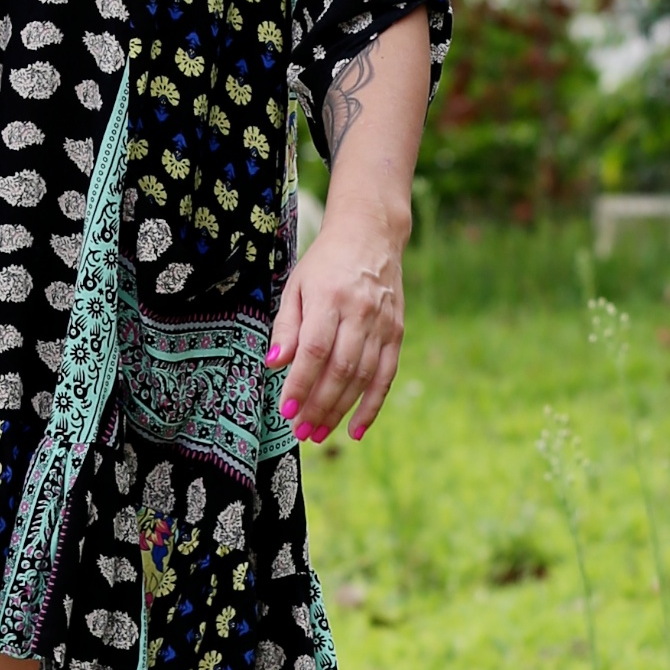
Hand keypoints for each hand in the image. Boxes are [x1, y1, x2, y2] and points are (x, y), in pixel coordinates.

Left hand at [267, 215, 405, 445]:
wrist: (371, 235)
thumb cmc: (325, 263)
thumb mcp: (296, 286)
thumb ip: (286, 326)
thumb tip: (273, 363)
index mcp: (329, 297)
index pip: (315, 350)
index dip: (300, 383)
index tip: (285, 411)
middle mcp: (360, 312)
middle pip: (340, 369)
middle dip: (319, 406)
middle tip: (300, 432)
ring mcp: (382, 324)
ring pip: (363, 377)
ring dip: (340, 411)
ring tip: (319, 434)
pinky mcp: (397, 333)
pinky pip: (386, 376)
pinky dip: (372, 405)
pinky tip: (356, 429)